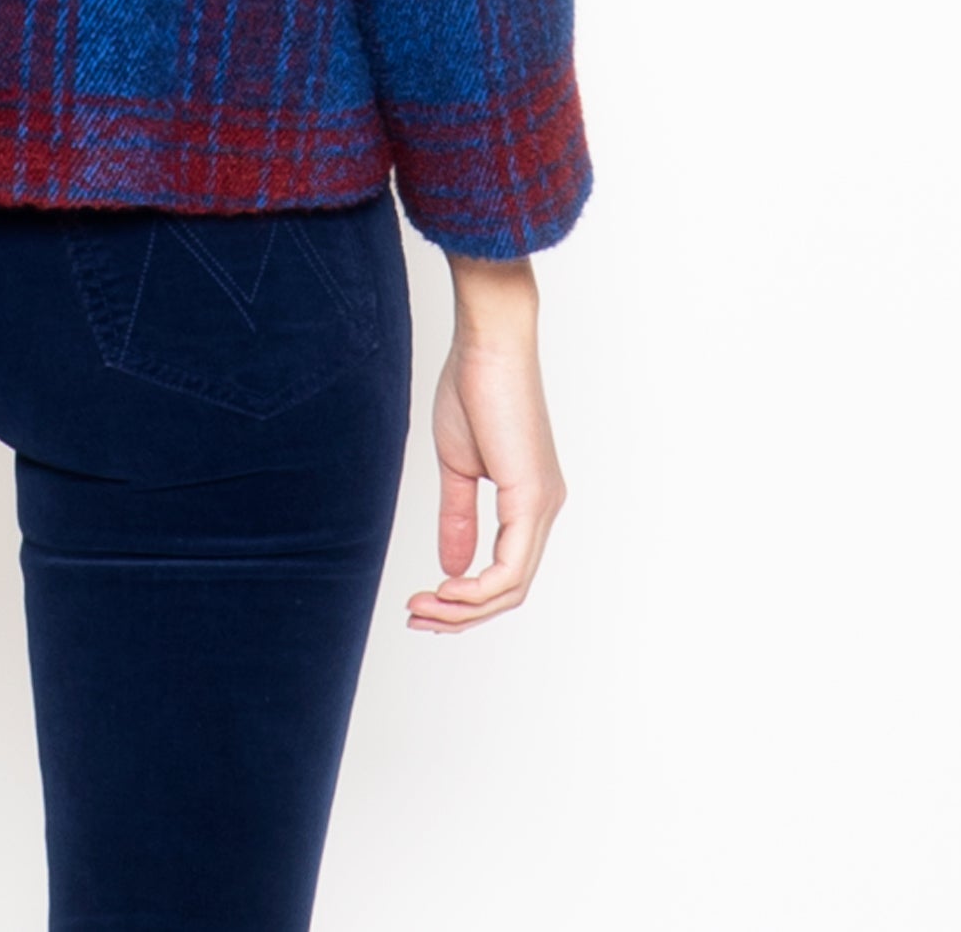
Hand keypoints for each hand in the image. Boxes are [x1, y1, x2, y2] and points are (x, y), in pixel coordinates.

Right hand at [406, 252, 564, 633]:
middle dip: (461, 614)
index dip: (465, 598)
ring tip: (421, 608)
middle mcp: (544, 509)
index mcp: (529, 500)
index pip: (505, 571)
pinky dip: (476, 589)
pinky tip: (445, 589)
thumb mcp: (458, 466)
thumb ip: (459, 517)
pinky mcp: (532, 498)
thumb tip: (451, 566)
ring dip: (464, 608)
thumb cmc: (473, 387)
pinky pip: (510, 568)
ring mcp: (542, 506)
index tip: (421, 600)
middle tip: (416, 616)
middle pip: (510, 590)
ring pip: (512, 587)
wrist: (489, 343)